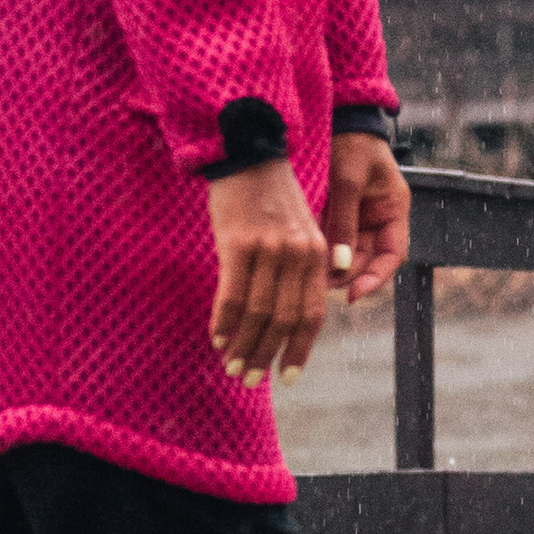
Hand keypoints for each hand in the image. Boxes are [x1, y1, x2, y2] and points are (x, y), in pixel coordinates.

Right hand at [207, 160, 330, 383]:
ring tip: (231, 366)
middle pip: (283, 320)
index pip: (312, 314)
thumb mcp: (300, 232)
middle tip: (248, 378)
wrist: (251, 155)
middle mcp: (298, 256)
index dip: (299, 349)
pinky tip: (216, 337)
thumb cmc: (272, 199)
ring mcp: (269, 251)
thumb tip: (287, 319)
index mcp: (318, 256)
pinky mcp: (239, 244)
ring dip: (243, 345)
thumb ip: (300, 271)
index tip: (287, 376)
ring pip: (258, 314)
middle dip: (266, 355)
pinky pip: (232, 295)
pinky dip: (224, 322)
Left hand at [325, 131, 409, 304]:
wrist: (337, 117)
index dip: (376, 279)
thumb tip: (340, 265)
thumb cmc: (351, 143)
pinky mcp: (336, 215)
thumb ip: (345, 222)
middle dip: (346, 276)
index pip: (391, 256)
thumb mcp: (349, 181)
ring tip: (309, 278)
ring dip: (330, 267)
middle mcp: (377, 219)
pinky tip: (303, 261)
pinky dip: (320, 253)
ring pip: (346, 254)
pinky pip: (331, 241)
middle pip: (366, 261)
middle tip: (319, 287)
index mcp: (393, 210)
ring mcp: (356, 218)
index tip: (353, 294)